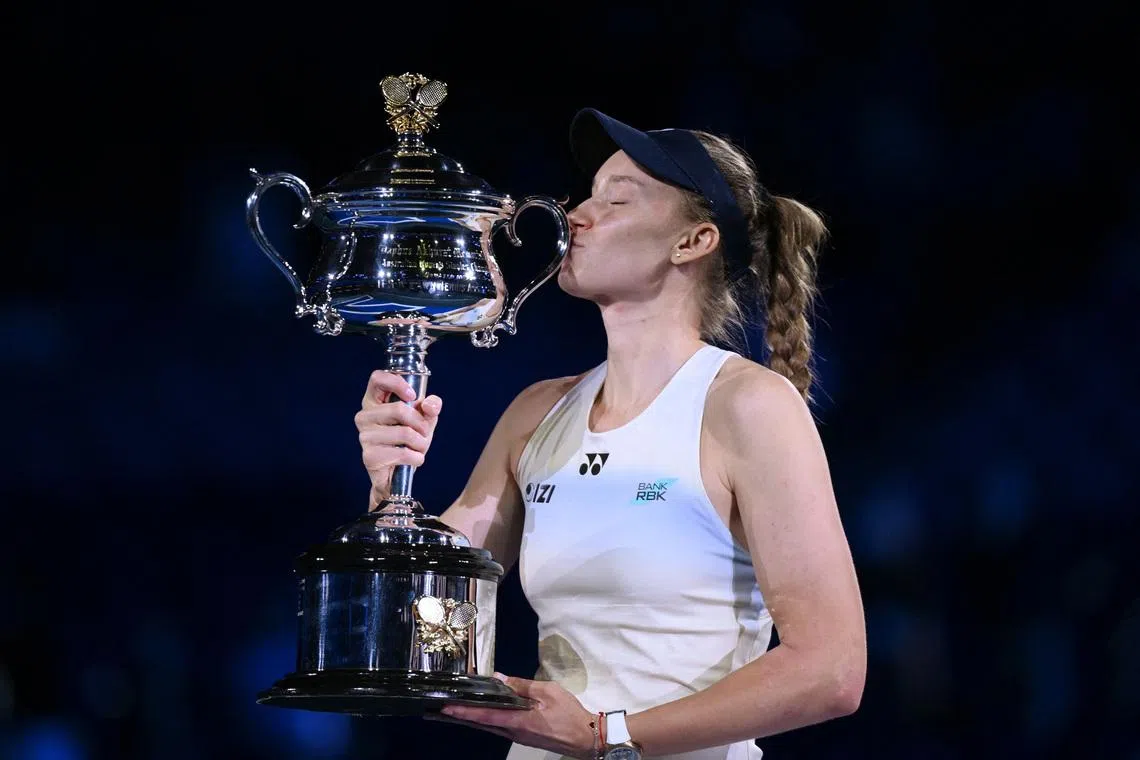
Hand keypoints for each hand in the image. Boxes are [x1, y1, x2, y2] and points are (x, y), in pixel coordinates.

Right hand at [355, 370, 442, 506]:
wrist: (398, 474)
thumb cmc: (408, 441)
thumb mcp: (423, 420)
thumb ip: (430, 407)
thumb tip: (431, 404)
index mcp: (374, 401)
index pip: (377, 378)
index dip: (397, 383)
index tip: (413, 395)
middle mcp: (364, 416)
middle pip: (398, 409)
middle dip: (420, 423)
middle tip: (424, 432)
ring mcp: (364, 436)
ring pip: (403, 433)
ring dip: (420, 443)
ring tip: (418, 448)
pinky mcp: (369, 456)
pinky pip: (402, 453)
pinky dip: (416, 458)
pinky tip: (414, 459)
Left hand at [428, 673, 596, 759]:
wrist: (586, 738)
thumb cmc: (569, 714)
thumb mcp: (549, 692)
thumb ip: (523, 685)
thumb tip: (500, 678)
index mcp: (519, 721)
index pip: (485, 716)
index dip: (465, 713)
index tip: (447, 709)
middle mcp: (514, 732)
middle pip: (482, 724)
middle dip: (461, 718)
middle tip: (441, 710)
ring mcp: (518, 736)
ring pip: (489, 727)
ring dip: (472, 720)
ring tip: (456, 711)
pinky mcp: (524, 736)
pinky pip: (499, 728)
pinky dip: (486, 721)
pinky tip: (482, 714)